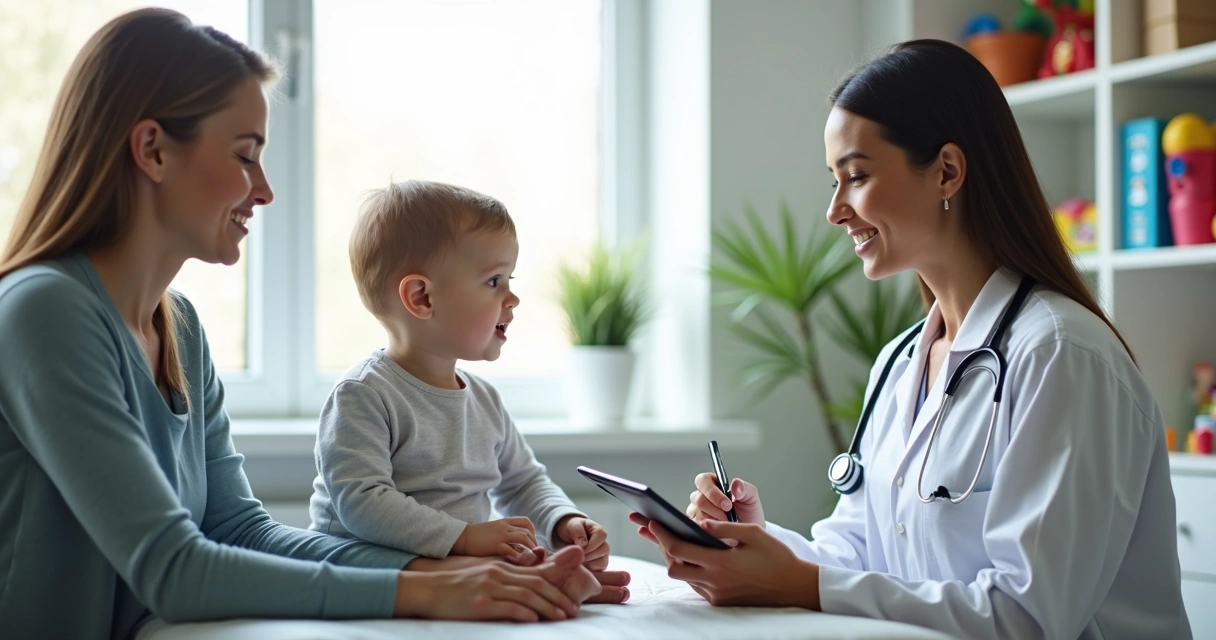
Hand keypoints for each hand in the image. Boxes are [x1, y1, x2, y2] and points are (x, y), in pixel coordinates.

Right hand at [409, 545, 631, 605]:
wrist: (425, 588)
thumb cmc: (454, 585)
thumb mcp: (482, 575)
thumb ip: (504, 578)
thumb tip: (526, 589)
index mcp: (500, 568)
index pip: (535, 575)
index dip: (556, 587)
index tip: (569, 600)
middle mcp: (498, 574)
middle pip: (536, 584)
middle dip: (558, 598)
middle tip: (572, 610)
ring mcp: (489, 588)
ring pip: (527, 595)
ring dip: (547, 607)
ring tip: (561, 616)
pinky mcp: (479, 603)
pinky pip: (507, 607)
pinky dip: (524, 613)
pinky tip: (535, 620)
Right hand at [451, 516, 537, 558]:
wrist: (460, 538)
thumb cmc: (476, 538)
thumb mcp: (492, 531)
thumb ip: (504, 535)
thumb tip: (516, 546)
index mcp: (504, 522)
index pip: (526, 522)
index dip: (533, 531)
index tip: (532, 542)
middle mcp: (504, 527)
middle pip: (527, 531)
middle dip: (534, 543)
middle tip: (535, 554)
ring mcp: (500, 535)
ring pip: (523, 538)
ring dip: (531, 548)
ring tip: (532, 558)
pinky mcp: (496, 545)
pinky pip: (513, 550)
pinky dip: (520, 556)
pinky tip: (520, 563)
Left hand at [555, 515, 610, 570]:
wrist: (566, 538)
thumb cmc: (570, 529)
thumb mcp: (572, 526)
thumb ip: (578, 531)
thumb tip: (584, 544)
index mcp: (598, 530)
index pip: (601, 536)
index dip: (591, 544)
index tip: (579, 549)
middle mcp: (603, 543)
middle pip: (604, 550)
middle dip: (589, 555)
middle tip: (576, 557)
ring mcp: (602, 555)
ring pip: (603, 562)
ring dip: (589, 563)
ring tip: (577, 562)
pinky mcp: (599, 565)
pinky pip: (599, 570)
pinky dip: (589, 570)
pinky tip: (580, 567)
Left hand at [628, 515, 818, 609]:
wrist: (794, 586)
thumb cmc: (777, 557)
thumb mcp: (754, 533)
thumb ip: (724, 528)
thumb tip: (700, 522)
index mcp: (721, 562)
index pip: (678, 549)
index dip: (661, 535)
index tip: (653, 523)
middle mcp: (715, 581)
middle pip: (673, 567)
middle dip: (664, 549)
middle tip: (663, 533)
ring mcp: (717, 594)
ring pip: (683, 578)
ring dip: (677, 561)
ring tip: (677, 542)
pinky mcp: (721, 601)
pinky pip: (696, 586)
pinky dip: (691, 571)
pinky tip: (695, 558)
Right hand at [687, 473, 764, 524]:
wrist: (748, 534)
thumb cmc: (748, 514)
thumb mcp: (751, 498)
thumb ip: (744, 488)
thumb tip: (735, 485)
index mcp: (713, 484)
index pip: (703, 480)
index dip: (712, 492)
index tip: (727, 504)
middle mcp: (702, 496)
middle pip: (699, 499)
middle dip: (715, 510)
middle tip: (729, 517)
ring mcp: (696, 511)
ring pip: (698, 514)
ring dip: (714, 521)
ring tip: (727, 524)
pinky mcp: (696, 525)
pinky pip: (697, 527)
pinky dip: (710, 530)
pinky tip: (720, 531)